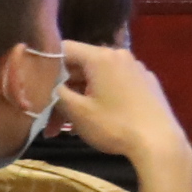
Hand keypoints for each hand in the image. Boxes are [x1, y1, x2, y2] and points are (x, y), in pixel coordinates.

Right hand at [51, 42, 190, 177]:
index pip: (64, 49)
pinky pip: (114, 87)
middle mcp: (120, 56)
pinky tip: (89, 123)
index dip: (45, 65)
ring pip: (96, 81)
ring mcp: (136, 70)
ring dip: (76, 102)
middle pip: (79, 68)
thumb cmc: (114, 124)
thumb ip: (55, 92)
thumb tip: (46, 84)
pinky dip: (97, 101)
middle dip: (60, 94)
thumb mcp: (77, 111)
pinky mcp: (146, 85)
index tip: (31, 84)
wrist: (159, 142)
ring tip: (62, 131)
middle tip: (46, 122)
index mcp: (101, 57)